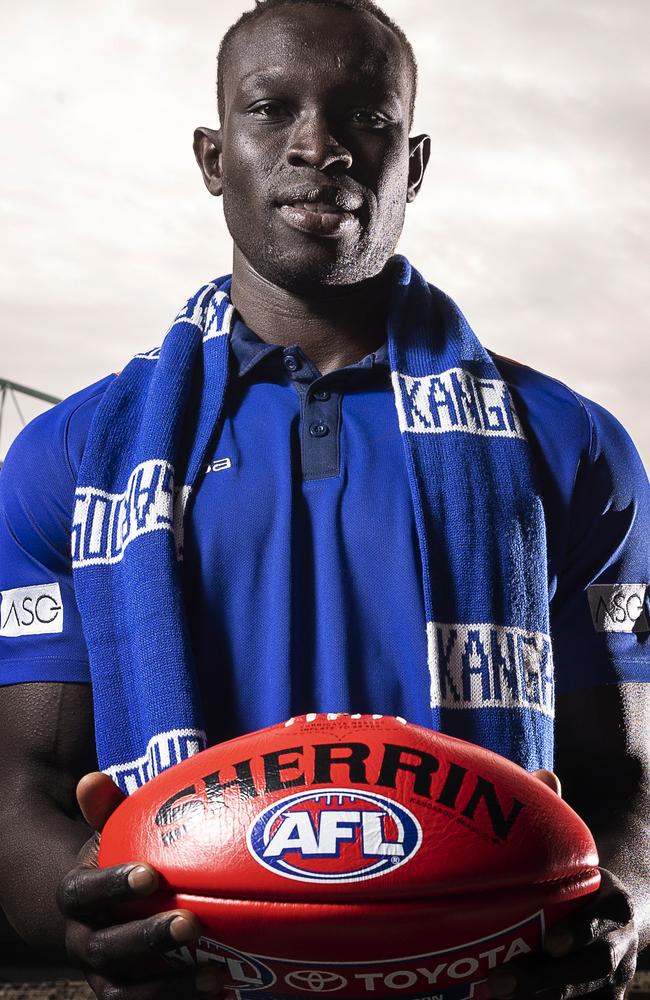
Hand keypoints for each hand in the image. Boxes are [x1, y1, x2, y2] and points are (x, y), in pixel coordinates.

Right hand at [57, 772, 225, 999]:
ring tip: (216, 974)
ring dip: (170, 986)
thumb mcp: (106, 836)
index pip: (84, 893)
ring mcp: (105, 975)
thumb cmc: (113, 862)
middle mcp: (84, 941)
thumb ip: (105, 810)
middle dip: (147, 938)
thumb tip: (93, 779)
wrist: (92, 914)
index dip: (112, 885)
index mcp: (76, 897)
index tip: (149, 875)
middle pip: (106, 949)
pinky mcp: (128, 995)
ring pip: (127, 992)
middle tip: (191, 924)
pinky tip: (224, 993)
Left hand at [487, 769, 636, 997]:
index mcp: (616, 907)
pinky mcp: (593, 999)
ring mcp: (608, 981)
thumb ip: (560, 814)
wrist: (620, 905)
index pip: (607, 925)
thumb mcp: (579, 843)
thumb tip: (545, 775)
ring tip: (487, 999)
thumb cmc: (581, 870)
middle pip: (590, 974)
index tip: (556, 942)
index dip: (584, 935)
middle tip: (497, 982)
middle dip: (546, 983)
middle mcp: (618, 950)